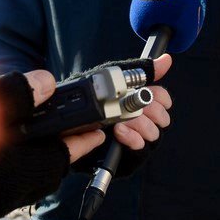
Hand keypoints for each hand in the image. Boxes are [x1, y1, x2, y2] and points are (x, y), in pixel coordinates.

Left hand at [21, 55, 172, 162]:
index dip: (161, 99)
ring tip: (126, 120)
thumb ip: (137, 70)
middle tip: (141, 107)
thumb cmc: (82, 98)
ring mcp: (128, 141)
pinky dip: (132, 141)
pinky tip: (121, 132)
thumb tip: (167, 59)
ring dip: (142, 126)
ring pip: (152, 137)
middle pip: (161, 120)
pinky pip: (136, 155)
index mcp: (135, 101)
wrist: (53, 124)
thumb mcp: (108, 78)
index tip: (156, 96)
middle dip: (153, 112)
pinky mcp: (120, 159)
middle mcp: (135, 121)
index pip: (162, 101)